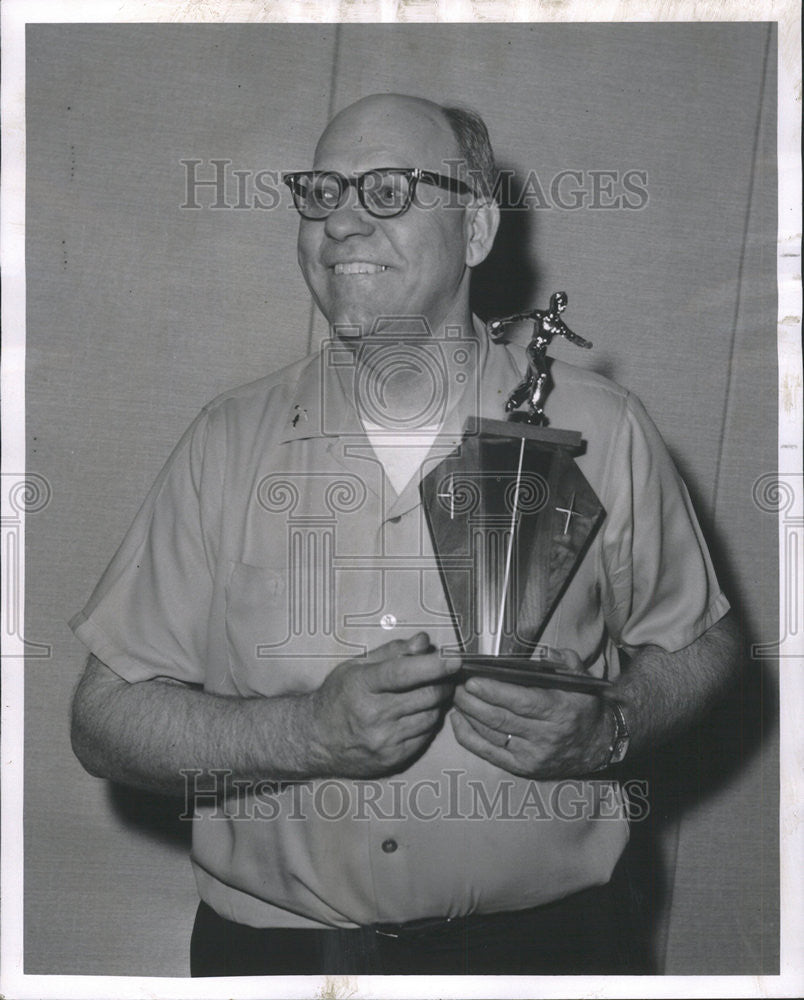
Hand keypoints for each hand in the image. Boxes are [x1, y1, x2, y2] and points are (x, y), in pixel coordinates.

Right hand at [308, 632, 459, 777]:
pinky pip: (425, 736)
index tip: (455, 658)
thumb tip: (424, 642)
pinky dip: (428, 722)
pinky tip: (417, 714)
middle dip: (442, 681)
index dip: (433, 665)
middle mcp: (373, 715)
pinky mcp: (392, 759)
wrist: (314, 739)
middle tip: (445, 673)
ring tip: (428, 693)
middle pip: (425, 695)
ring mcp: (383, 741)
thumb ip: (394, 652)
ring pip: (431, 716)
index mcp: (361, 686)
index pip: (403, 673)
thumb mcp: (357, 666)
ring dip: (437, 702)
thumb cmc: (338, 696)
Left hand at [450, 648, 610, 778]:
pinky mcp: (522, 768)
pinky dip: (469, 736)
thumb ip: (564, 661)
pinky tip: (457, 720)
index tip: (472, 680)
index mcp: (559, 711)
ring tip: (455, 697)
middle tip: (455, 685)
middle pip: (500, 718)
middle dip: (473, 701)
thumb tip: (542, 653)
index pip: (521, 702)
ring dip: (468, 715)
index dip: (494, 692)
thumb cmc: (584, 707)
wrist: (599, 745)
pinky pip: (488, 753)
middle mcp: (545, 736)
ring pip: (491, 734)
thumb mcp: (582, 680)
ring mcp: (532, 755)